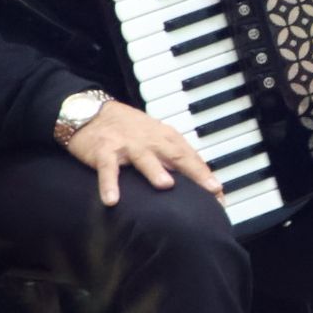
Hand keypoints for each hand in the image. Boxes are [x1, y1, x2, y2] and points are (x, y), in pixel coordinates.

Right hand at [66, 100, 224, 207]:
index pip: (191, 157)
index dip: (206, 175)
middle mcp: (151, 140)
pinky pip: (108, 169)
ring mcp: (128, 145)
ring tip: (167, 185)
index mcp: (166, 137)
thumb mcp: (156, 138)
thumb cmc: (129, 129)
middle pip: (176, 156)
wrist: (92, 112)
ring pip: (144, 159)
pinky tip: (112, 200)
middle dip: (195, 172)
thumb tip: (198, 177)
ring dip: (155, 171)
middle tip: (210, 189)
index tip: (220, 193)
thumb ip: (174, 155)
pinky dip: (109, 184)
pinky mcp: (105, 151)